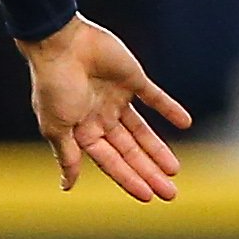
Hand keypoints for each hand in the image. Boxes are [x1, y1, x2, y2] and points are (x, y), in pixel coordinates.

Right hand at [19, 16, 191, 201]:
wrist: (61, 42)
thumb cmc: (54, 85)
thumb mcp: (57, 127)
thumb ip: (67, 156)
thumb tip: (66, 186)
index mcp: (82, 131)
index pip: (111, 161)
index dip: (129, 179)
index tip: (148, 196)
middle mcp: (100, 118)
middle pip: (130, 151)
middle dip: (148, 172)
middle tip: (170, 193)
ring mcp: (117, 98)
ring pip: (142, 130)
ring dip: (158, 149)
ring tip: (175, 170)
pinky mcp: (132, 78)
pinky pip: (154, 97)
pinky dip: (169, 108)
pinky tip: (185, 122)